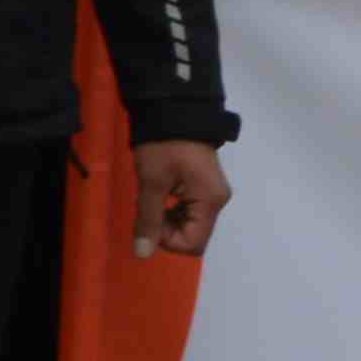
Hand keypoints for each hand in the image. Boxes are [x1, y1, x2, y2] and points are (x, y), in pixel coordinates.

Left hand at [131, 137, 230, 258]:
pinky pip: (190, 210)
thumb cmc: (164, 145)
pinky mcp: (204, 185)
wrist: (174, 107)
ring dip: (168, 219)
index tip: (150, 218)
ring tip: (153, 197)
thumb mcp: (152, 182)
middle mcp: (217, 200)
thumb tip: (143, 254)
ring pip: (190, 224)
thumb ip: (148, 219)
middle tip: (148, 206)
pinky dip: (173, 208)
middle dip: (167, 229)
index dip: (167, 240)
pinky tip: (161, 192)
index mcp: (210, 201)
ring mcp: (212, 192)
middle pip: (193, 235)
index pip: (193, 244)